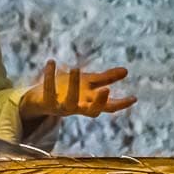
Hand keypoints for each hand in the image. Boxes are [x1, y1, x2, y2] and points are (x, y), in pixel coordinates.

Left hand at [19, 60, 136, 121]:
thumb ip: (106, 78)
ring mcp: (61, 107)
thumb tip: (126, 71)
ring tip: (75, 68)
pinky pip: (48, 91)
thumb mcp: (88, 82)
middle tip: (106, 90)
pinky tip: (51, 62)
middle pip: (92, 111)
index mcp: (89, 103)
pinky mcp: (46, 102)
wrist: (39, 99)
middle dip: (99, 102)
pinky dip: (49, 76)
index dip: (121, 104)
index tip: (134, 98)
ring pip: (69, 102)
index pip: (108, 107)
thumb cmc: (66, 90)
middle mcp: (77, 108)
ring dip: (73, 86)